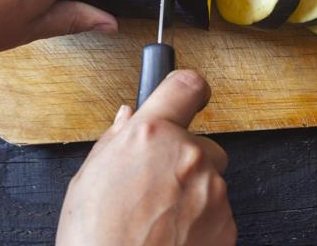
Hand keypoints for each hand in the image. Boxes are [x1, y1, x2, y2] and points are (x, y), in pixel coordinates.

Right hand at [57, 71, 235, 245]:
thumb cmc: (95, 237)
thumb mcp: (88, 177)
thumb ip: (116, 140)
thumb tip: (128, 118)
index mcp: (153, 135)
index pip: (187, 86)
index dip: (188, 88)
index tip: (189, 94)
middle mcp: (189, 156)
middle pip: (201, 143)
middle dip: (184, 159)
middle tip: (154, 186)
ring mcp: (213, 191)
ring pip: (211, 180)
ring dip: (192, 192)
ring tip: (157, 219)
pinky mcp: (227, 223)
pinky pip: (218, 211)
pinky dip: (201, 221)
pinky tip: (171, 235)